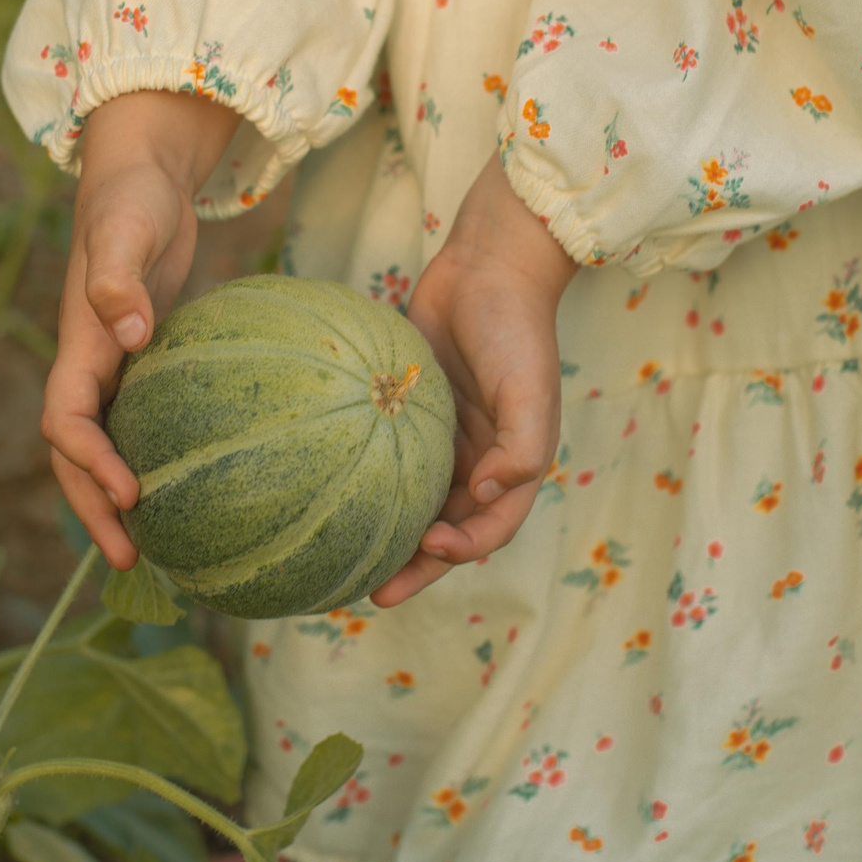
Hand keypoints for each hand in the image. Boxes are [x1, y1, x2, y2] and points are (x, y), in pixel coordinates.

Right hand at [41, 91, 237, 569]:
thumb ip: (118, 276)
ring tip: (153, 550)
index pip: (65, 421)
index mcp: (77, 344)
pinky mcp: (142, 362)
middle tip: (130, 562)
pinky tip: (194, 488)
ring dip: (115, 498)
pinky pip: (138, 424)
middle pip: (75, 454)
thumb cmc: (131, 198)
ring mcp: (112, 366)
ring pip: (103, 446)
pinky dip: (151, 460)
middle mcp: (89, 364)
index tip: (131, 496)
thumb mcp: (126, 227)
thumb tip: (130, 333)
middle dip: (93, 508)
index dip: (90, 463)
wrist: (138, 175)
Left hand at [371, 151, 578, 606]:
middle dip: (416, 565)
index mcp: (514, 463)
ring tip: (347, 563)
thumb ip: (522, 447)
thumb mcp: (530, 389)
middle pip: (447, 529)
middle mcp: (480, 459)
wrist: (488, 266)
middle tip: (372, 595)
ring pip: (415, 501)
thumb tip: (486, 493)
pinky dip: (370, 482)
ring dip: (390, 534)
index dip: (462, 550)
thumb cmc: (515, 328)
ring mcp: (444, 439)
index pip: (490, 527)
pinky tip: (332, 494)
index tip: (426, 549)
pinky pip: (390, 457)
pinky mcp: (412, 413)